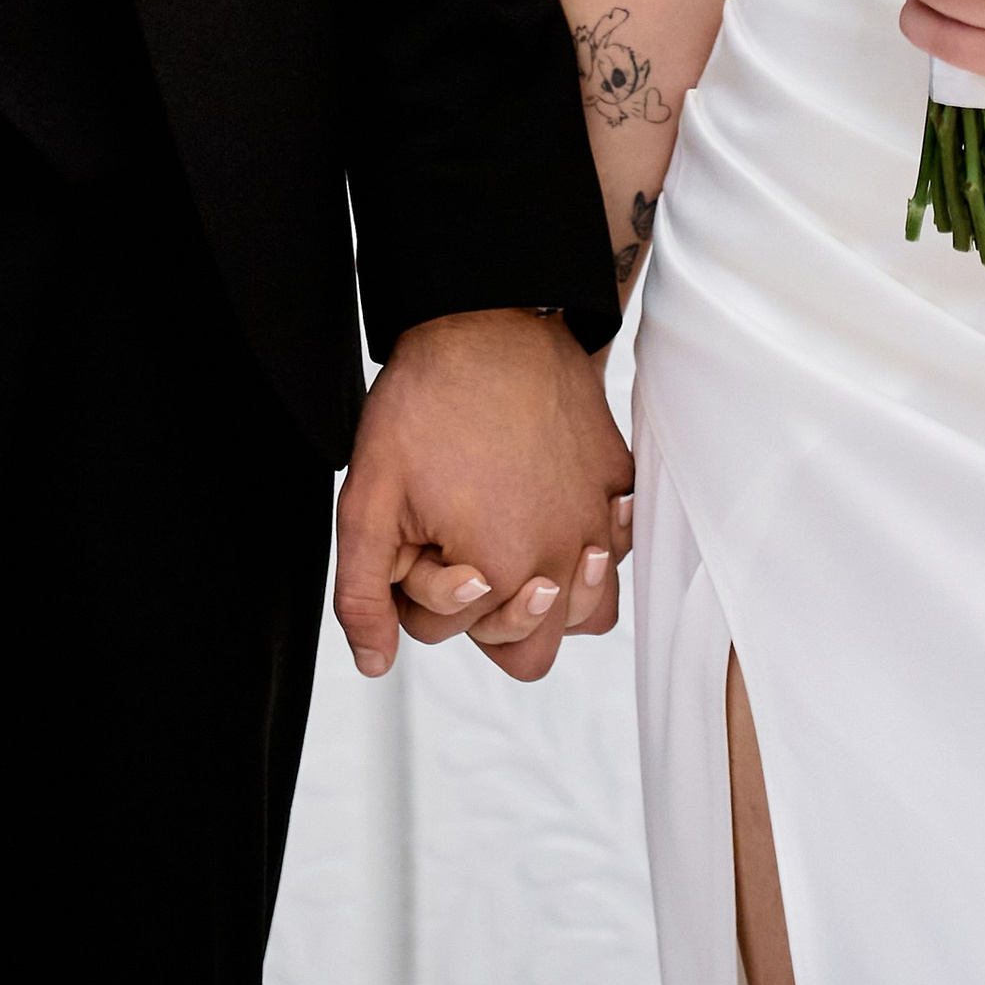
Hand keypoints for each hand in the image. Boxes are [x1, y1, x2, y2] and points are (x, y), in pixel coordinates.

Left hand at [333, 308, 632, 687]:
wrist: (487, 322)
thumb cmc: (429, 403)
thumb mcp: (368, 500)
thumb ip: (364, 594)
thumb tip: (374, 662)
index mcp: (506, 573)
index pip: (446, 634)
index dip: (413, 584)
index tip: (416, 531)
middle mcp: (567, 560)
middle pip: (527, 653)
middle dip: (485, 613)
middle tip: (460, 546)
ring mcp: (601, 523)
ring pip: (587, 614)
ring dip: (550, 598)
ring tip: (512, 541)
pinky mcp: (619, 486)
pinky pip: (616, 551)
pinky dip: (588, 545)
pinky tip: (550, 504)